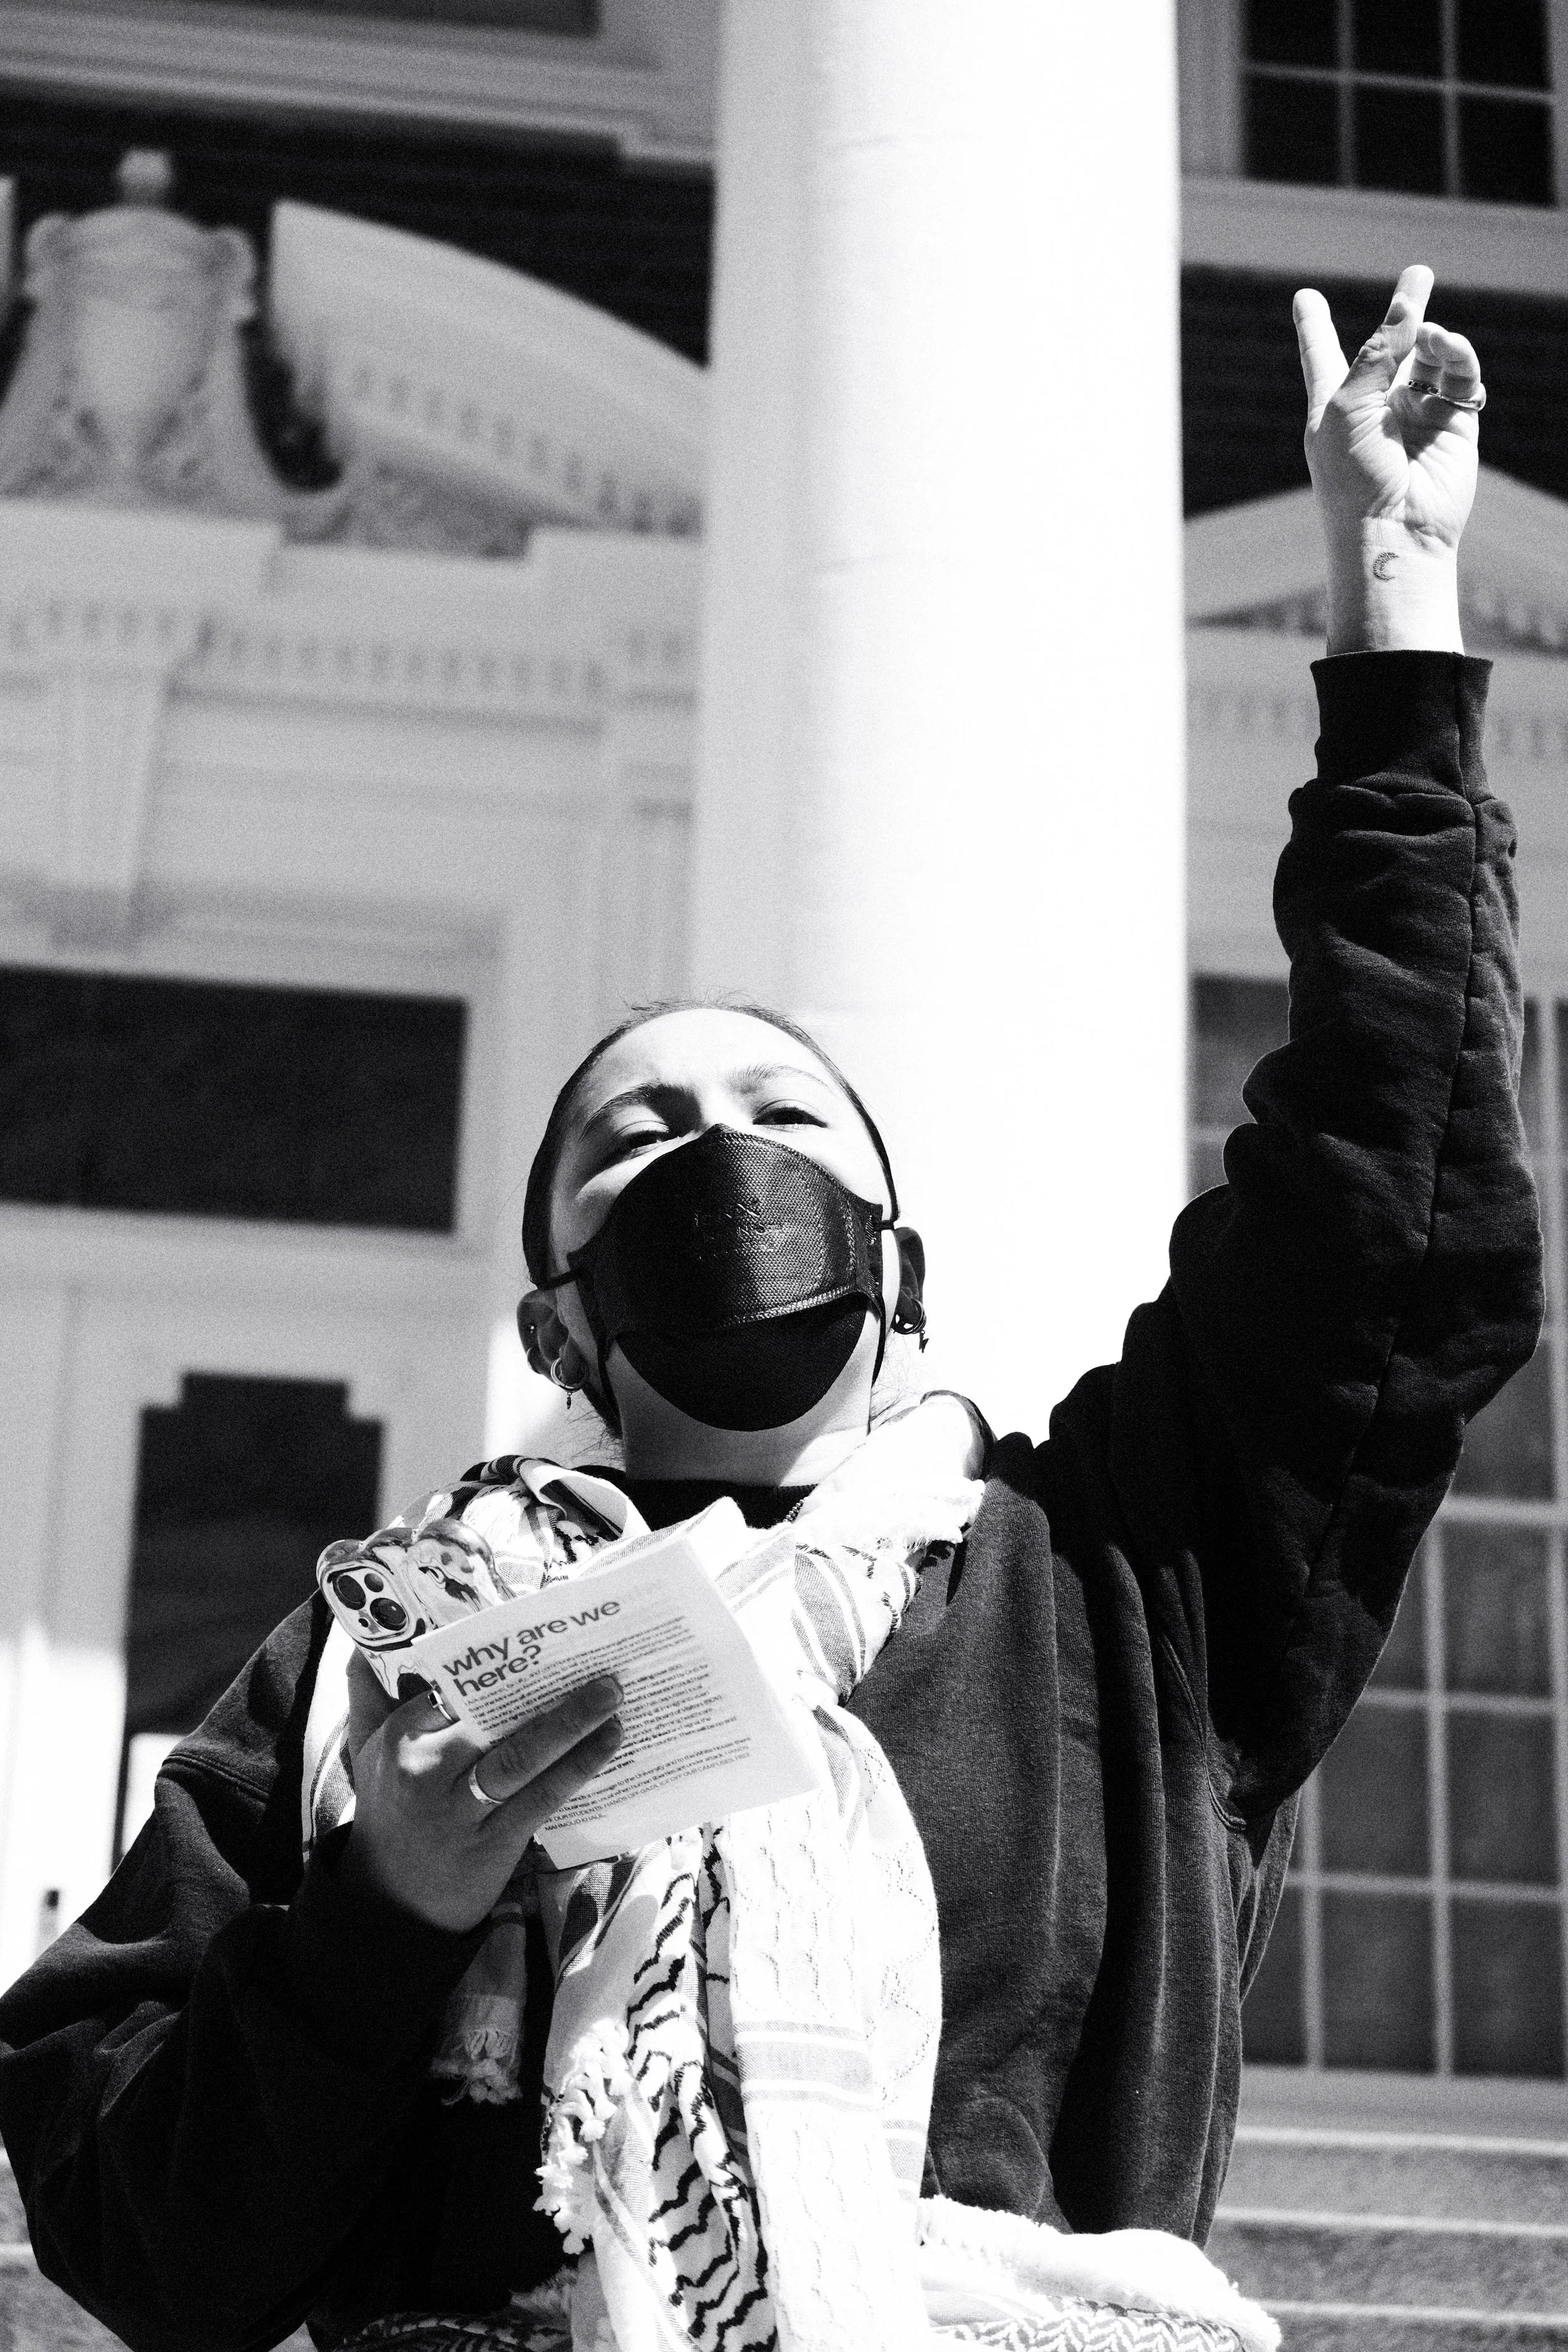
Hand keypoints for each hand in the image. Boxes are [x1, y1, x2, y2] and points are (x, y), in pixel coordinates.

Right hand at [343, 1652, 622, 1931]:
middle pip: (493, 1716)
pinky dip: (577, 1768)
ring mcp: (461, 1808)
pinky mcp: (492, 1841)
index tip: (545, 1638)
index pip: (455, 1685)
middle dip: (547, 1687)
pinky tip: (607, 1743)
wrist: (389, 1903)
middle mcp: (427, 1768)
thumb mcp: (366, 1752)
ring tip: (612, 1696)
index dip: (503, 1662)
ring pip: (522, 1755)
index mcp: (401, 1736)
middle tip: (598, 1661)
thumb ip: (366, 1696)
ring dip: (573, 1724)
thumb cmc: (389, 1811)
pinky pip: (541, 1797)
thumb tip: (364, 1644)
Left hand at [1293, 265, 1480, 652]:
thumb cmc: (1352, 477)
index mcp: (1334, 404)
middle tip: (1420, 274)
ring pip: (1430, 354)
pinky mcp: (1452, 422)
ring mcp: (1415, 413)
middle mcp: (1375, 405)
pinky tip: (1448, 348)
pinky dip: (1457, 356)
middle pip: (1390, 345)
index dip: (1313, 326)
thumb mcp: (1348, 407)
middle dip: (1404, 311)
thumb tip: (1407, 305)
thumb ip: (1376, 353)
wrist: (1393, 532)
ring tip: (1430, 335)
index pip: (1321, 355)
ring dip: (1432, 336)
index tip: (1304, 298)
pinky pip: (1459, 375)